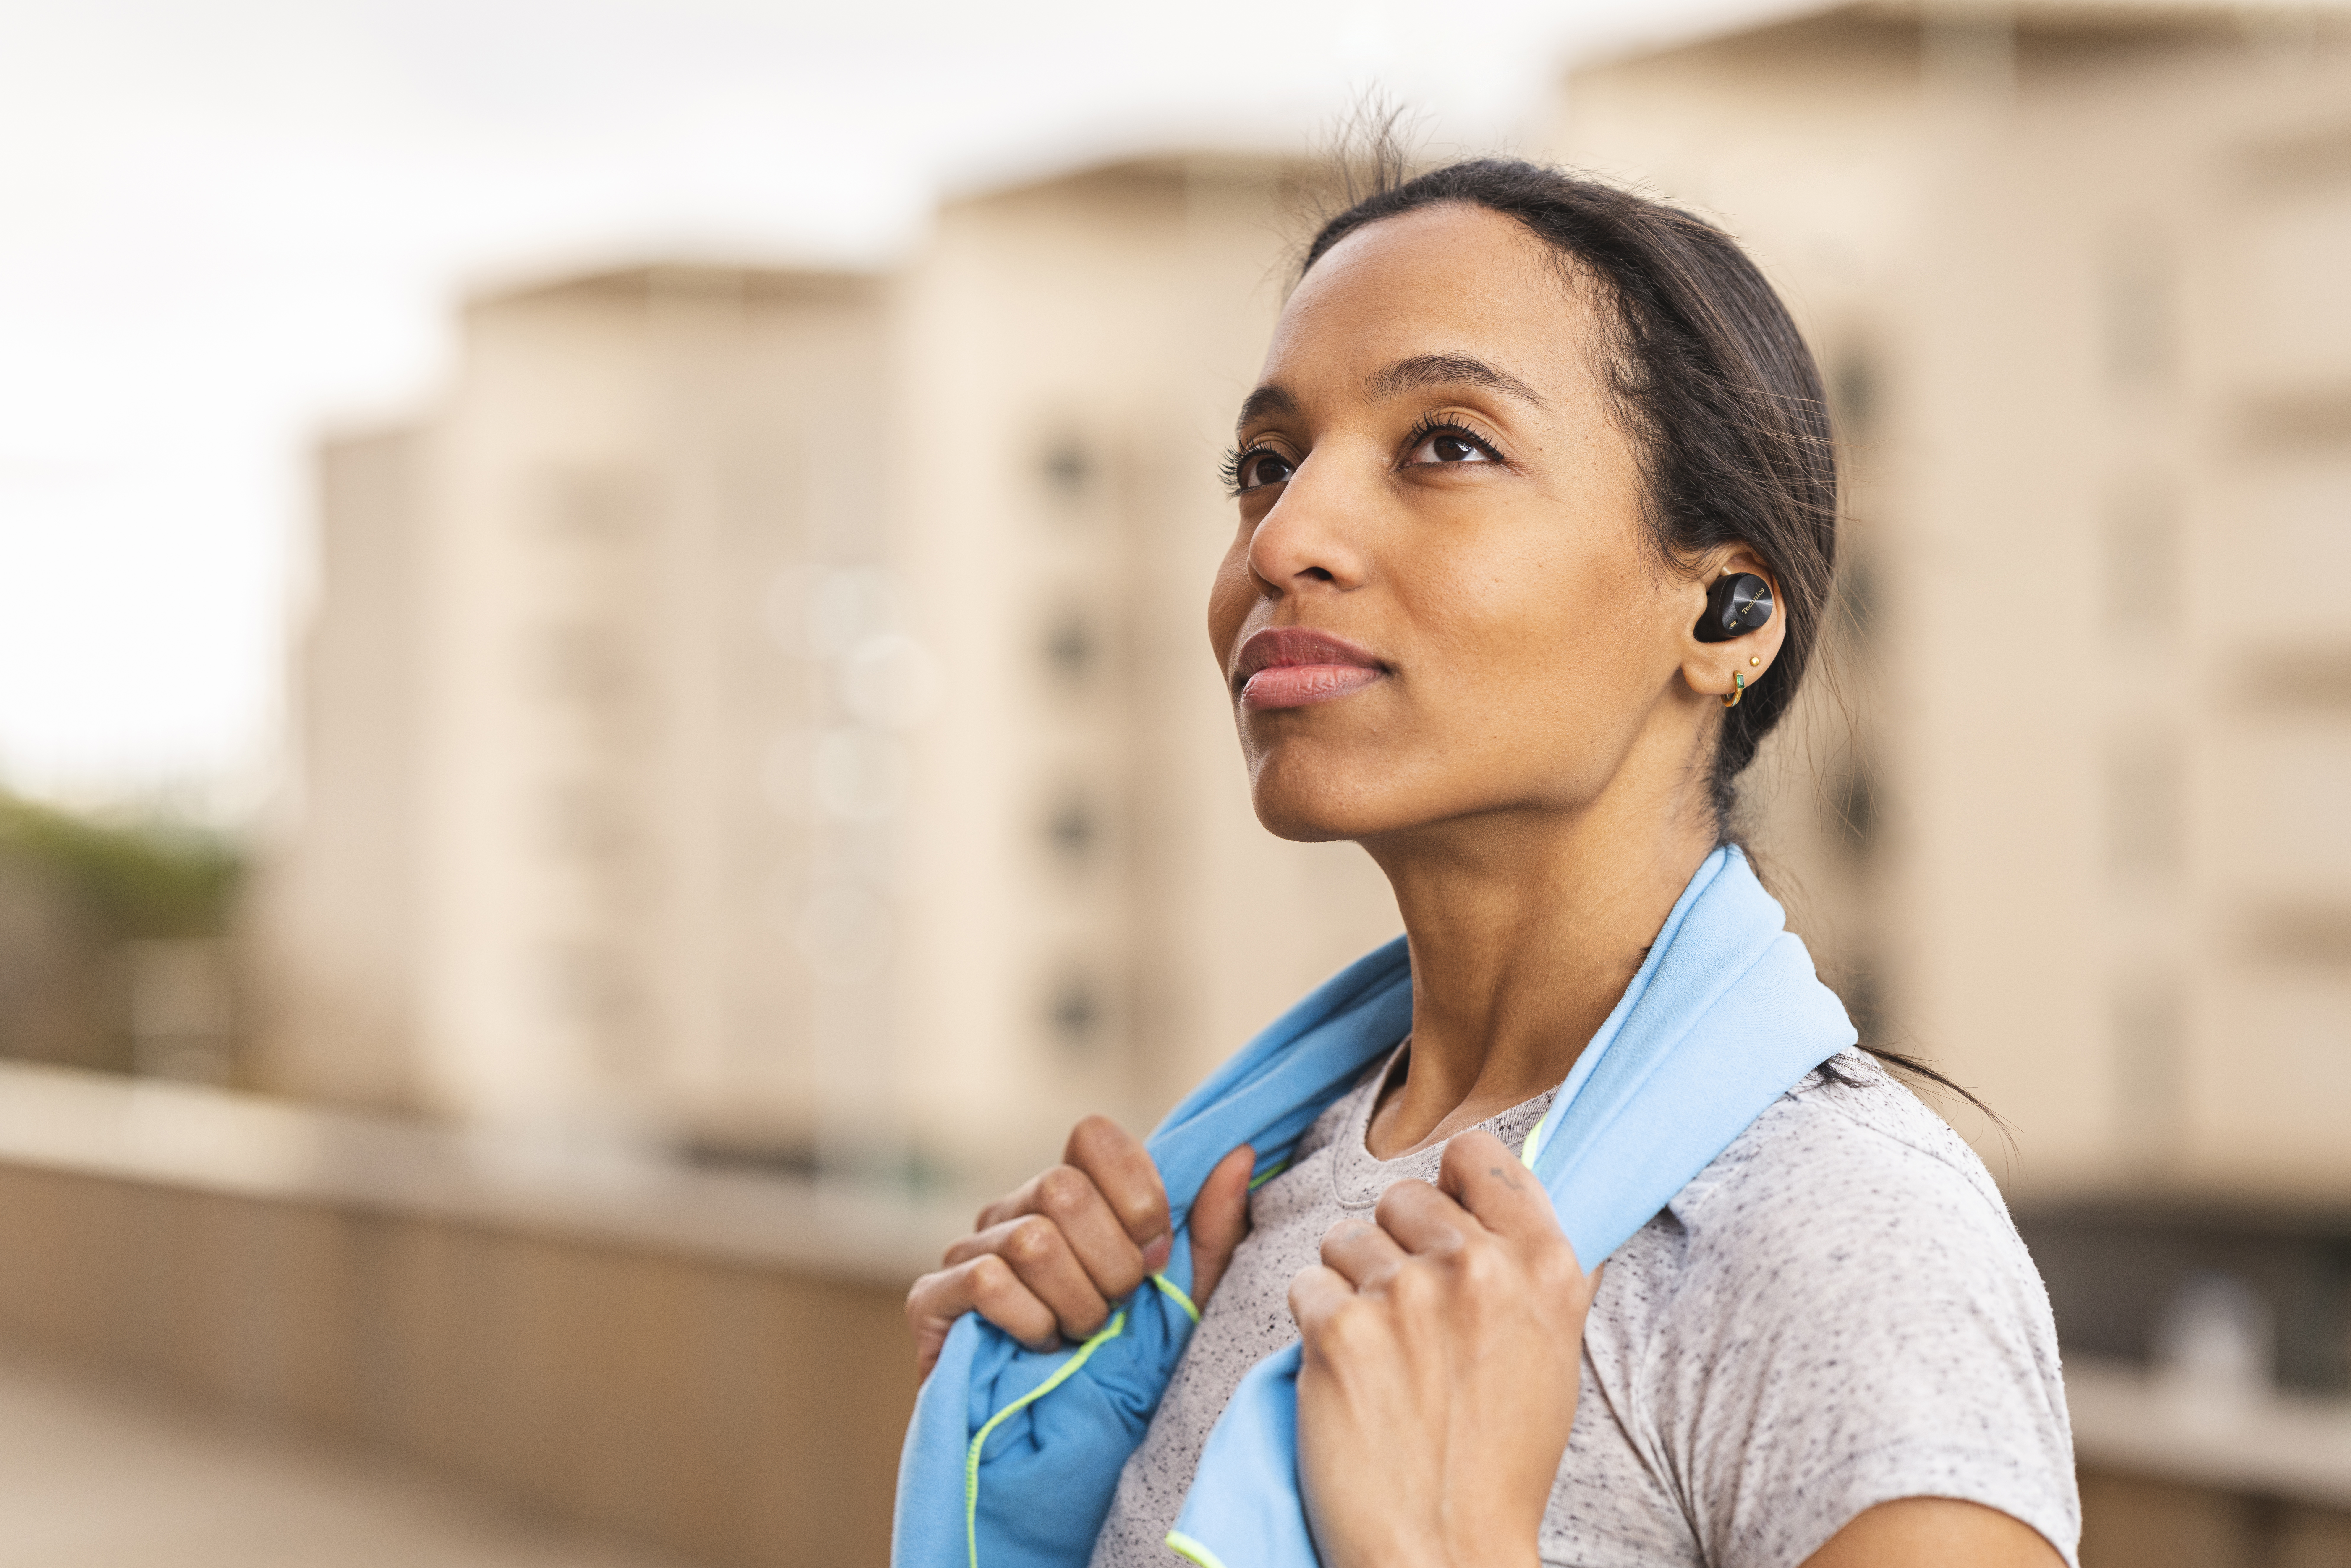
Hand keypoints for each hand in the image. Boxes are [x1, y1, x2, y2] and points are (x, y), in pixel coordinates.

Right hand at [905, 1115, 1254, 1377]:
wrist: (1057, 1455)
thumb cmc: (1121, 1366)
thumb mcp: (1181, 1301)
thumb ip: (1210, 1231)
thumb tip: (1242, 1155)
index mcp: (1065, 1196)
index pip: (1093, 1136)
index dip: (1135, 1193)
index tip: (1155, 1255)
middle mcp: (1008, 1210)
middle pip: (1062, 1186)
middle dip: (1110, 1262)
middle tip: (1117, 1310)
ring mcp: (963, 1250)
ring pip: (1032, 1239)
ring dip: (1075, 1302)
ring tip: (1080, 1335)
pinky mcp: (931, 1299)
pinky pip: (988, 1281)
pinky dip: (1031, 1323)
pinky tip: (1040, 1349)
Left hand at [1288, 1129, 1596, 1567]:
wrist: (1447, 1552)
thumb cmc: (1499, 1463)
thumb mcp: (1554, 1354)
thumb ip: (1538, 1272)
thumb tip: (1523, 1203)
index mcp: (1543, 1265)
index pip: (1478, 1155)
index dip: (1450, 1181)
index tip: (1441, 1216)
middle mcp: (1478, 1268)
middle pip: (1401, 1196)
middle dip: (1391, 1244)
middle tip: (1403, 1315)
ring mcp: (1405, 1295)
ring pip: (1343, 1238)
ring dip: (1348, 1285)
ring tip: (1377, 1355)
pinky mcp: (1338, 1330)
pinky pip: (1305, 1285)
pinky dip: (1314, 1326)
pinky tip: (1344, 1376)